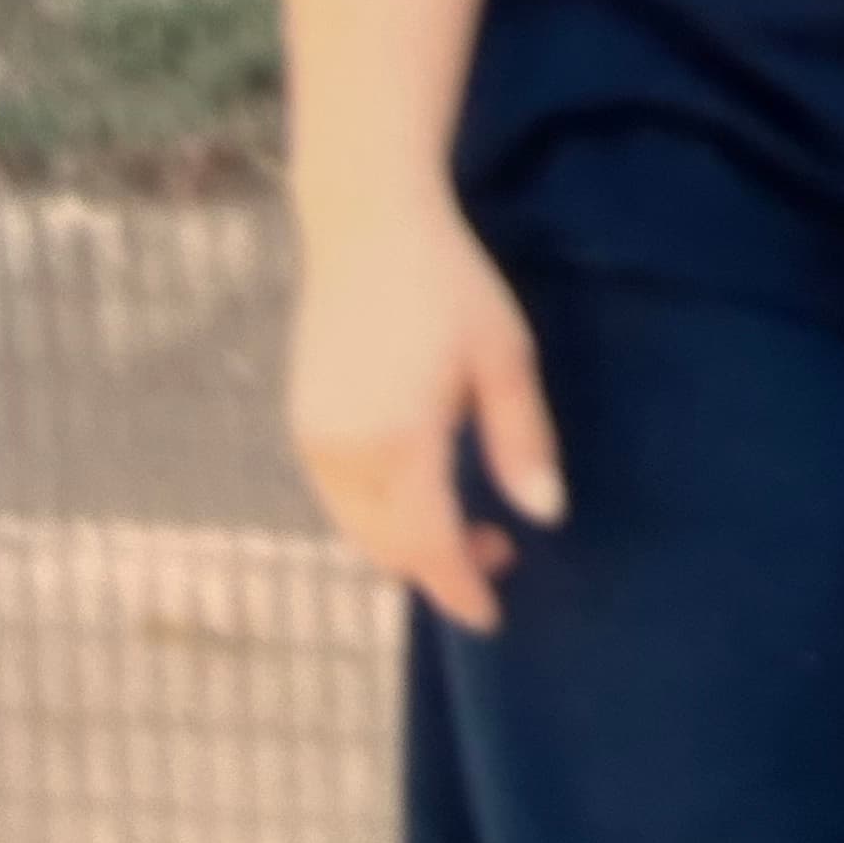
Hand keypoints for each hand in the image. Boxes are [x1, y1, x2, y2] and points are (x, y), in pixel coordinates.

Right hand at [285, 191, 566, 634]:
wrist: (366, 225)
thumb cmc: (448, 285)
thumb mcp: (505, 359)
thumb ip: (523, 441)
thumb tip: (543, 516)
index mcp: (400, 441)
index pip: (429, 546)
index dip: (460, 589)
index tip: (492, 616)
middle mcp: (343, 452)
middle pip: (387, 547)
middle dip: (439, 567)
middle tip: (498, 551)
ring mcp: (312, 438)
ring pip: (358, 528)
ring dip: (407, 542)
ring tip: (466, 523)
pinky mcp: (300, 422)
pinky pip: (340, 497)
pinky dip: (379, 514)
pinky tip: (421, 488)